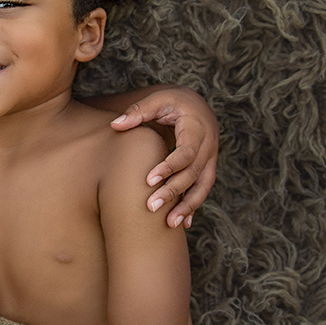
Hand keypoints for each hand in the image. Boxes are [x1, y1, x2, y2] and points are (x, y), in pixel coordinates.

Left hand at [110, 86, 218, 227]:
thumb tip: (115, 124)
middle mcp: (209, 146)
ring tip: (170, 224)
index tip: (148, 180)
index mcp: (197, 128)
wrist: (196, 104)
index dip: (169, 167)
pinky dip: (193, 206)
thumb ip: (137, 111)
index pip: (186, 152)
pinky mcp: (207, 168)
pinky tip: (183, 224)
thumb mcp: (157, 100)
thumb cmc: (173, 102)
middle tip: (151, 207)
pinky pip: (203, 189)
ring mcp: (210, 159)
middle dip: (173, 192)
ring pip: (203, 186)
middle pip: (193, 174)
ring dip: (188, 207)